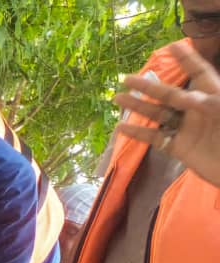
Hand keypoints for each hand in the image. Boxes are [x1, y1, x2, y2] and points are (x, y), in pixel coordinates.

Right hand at [115, 41, 219, 186]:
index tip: (173, 46)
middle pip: (170, 95)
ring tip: (118, 99)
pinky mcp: (179, 149)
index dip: (188, 60)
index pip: (200, 74)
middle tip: (127, 78)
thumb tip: (187, 97)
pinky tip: (122, 129)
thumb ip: (210, 104)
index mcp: (214, 98)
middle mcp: (197, 111)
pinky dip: (139, 134)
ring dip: (138, 107)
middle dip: (149, 86)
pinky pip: (156, 139)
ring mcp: (187, 130)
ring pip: (159, 115)